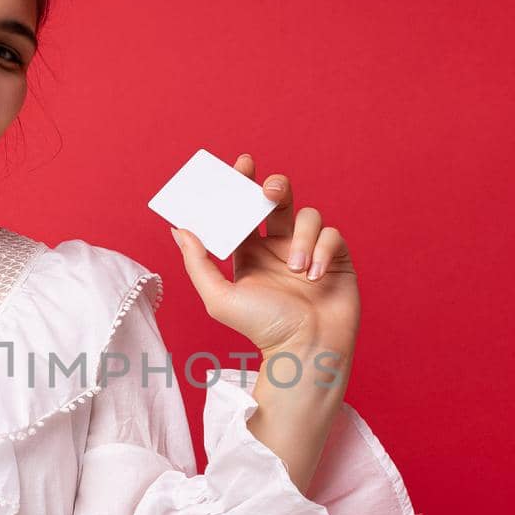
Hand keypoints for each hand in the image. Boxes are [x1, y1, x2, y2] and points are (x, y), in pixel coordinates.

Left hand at [168, 154, 359, 361]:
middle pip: (279, 199)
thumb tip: (179, 229)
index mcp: (251, 252)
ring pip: (308, 215)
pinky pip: (332, 235)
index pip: (243, 210)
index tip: (241, 164)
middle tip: (269, 190)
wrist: (305, 351)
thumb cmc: (262, 329)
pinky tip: (315, 276)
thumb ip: (198, 263)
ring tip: (297, 269)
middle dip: (275, 186)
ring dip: (302, 237)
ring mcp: (308, 251)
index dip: (242, 184)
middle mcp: (279, 247)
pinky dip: (323, 251)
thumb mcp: (219, 298)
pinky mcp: (335, 258)